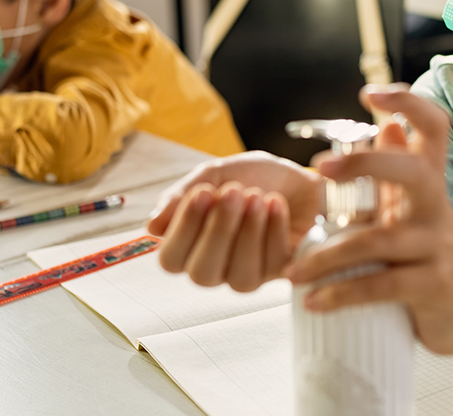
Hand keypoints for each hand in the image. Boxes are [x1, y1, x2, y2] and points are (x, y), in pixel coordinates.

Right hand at [147, 150, 322, 291]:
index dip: (185, 228)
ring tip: (257, 196)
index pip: (171, 260)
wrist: (300, 176)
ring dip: (248, 233)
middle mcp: (217, 267)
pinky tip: (276, 203)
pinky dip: (273, 229)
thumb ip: (181, 196)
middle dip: (218, 230)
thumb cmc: (255, 177)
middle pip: (202, 275)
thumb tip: (152, 226)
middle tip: (233, 191)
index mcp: (191, 246)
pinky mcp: (282, 273)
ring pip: (240, 277)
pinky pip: (272, 265)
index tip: (203, 192)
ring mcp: (250, 274)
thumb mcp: (215, 174)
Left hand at [286, 85, 452, 375]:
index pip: (435, 128)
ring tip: (292, 273)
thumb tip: (386, 125)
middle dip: (366, 164)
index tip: (369, 94)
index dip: (408, 104)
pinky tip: (313, 300)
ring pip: (377, 241)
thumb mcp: (412, 211)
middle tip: (319, 169)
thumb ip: (396, 174)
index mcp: (429, 182)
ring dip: (326, 257)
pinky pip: (380, 285)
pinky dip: (340, 294)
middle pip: (411, 170)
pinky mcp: (433, 285)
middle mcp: (437, 206)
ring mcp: (437, 245)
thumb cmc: (426, 256)